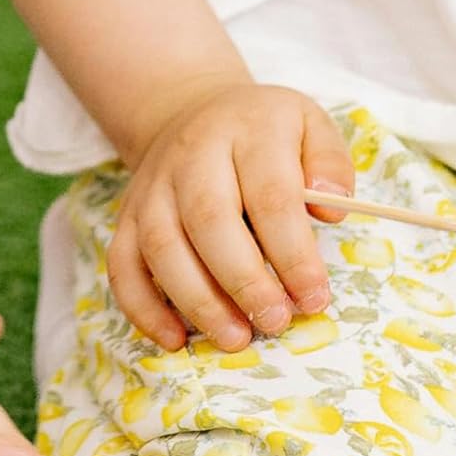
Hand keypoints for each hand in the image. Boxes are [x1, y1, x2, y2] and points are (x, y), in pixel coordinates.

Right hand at [108, 79, 354, 352]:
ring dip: (198, 301)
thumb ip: (330, 162)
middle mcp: (192, 157)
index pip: (271, 196)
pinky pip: (122, 266)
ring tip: (236, 338)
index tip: (314, 298)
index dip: (293, 254)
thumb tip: (332, 210)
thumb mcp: (310, 125)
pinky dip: (144, 308)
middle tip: (276, 323)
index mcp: (247, 133)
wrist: (192, 114)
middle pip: (210, 221)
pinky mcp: (126, 218)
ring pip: (163, 248)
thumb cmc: (264, 135)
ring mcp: (153, 189)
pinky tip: (175, 340)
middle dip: (245, 282)